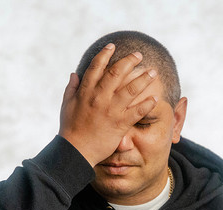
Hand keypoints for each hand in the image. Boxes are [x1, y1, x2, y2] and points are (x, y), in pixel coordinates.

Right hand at [58, 43, 158, 166]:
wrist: (75, 151)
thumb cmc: (69, 129)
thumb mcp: (66, 105)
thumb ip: (71, 88)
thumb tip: (74, 74)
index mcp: (85, 92)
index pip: (96, 67)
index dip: (105, 54)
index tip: (112, 46)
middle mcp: (99, 97)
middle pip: (116, 73)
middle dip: (129, 61)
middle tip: (139, 55)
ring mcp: (110, 110)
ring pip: (130, 89)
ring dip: (143, 79)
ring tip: (153, 73)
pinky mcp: (119, 124)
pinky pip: (137, 111)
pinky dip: (147, 104)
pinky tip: (155, 98)